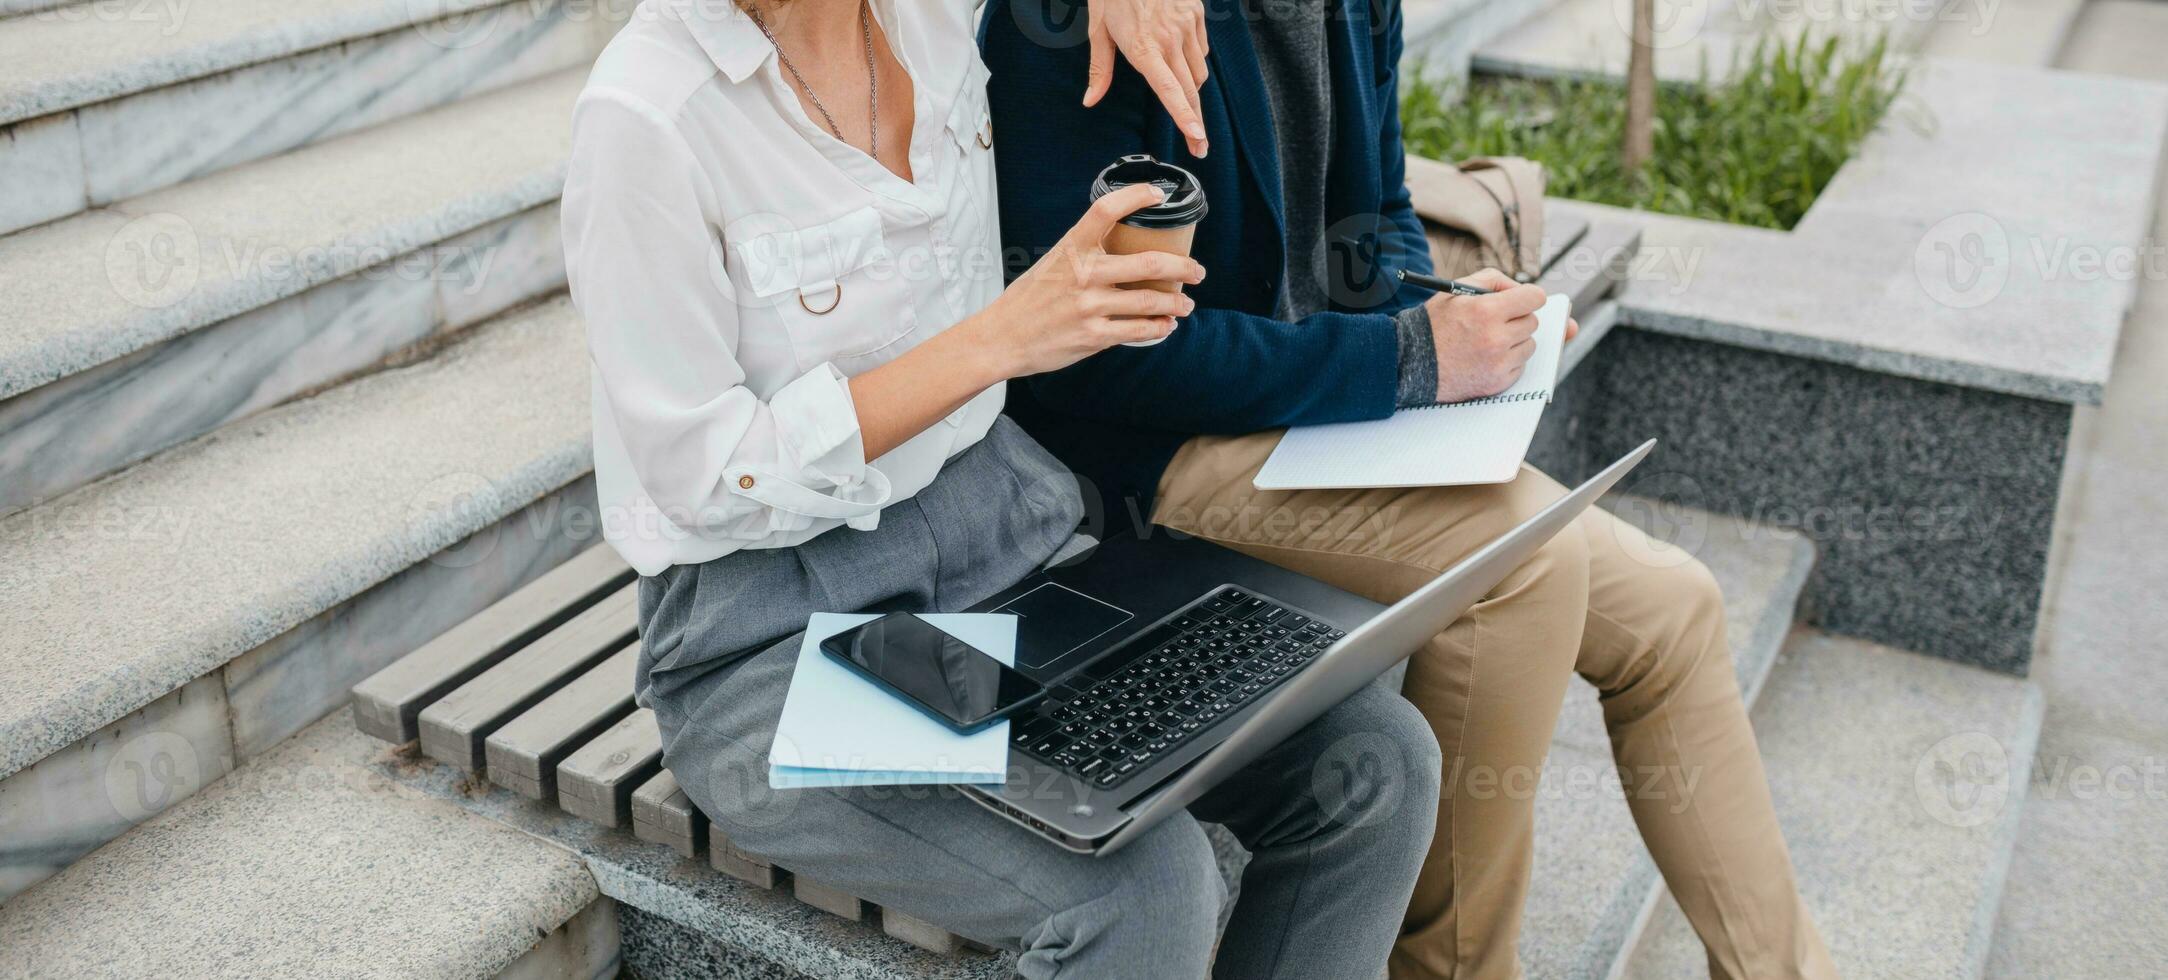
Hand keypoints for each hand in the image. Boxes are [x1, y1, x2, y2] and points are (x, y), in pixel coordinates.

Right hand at [965, 183, 1206, 377]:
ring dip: (1176, 303)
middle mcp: (1083, 274)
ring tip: (1186, 304)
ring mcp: (1090, 306)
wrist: (1002, 337)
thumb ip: (1085, 254)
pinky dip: (1159, 328)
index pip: (1106, 209)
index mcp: (1071, 248)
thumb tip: (1122, 248)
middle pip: (1148, 262)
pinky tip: (1166, 325)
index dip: (1137, 196)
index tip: (1158, 194)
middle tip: (1197, 270)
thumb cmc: (1029, 299)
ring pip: (1150, 300)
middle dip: (1183, 267)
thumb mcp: (1053, 263)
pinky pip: (1139, 330)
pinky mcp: (1093, 336)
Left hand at [1085, 0, 1209, 157]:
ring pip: (1199, 72)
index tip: (1196, 138)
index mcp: (1144, 48)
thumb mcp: (1098, 28)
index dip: (1185, 117)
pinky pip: (1201, 49)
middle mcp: (1170, 39)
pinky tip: (1180, 58)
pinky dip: (1193, 61)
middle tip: (1199, 147)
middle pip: (1191, 90)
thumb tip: (1090, 100)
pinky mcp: (1197, 14)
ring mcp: (1187, 26)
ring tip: (1183, 99)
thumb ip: (1099, 68)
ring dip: (1192, 90)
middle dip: (1197, 122)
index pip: (1170, 90)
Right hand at [1425, 268, 1549, 401]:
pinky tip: (1486, 357)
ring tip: (1489, 340)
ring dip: (1515, 341)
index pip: (1535, 297)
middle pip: (1532, 321)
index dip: (1528, 296)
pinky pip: (1520, 366)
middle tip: (1497, 321)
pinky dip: (1507, 361)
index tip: (1522, 300)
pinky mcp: (1497, 382)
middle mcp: (1496, 338)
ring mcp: (1498, 364)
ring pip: (1529, 345)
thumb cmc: (1434, 324)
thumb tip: (1519, 289)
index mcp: (1487, 311)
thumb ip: (1493, 280)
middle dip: (1517, 318)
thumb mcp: (1456, 289)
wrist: (1409, 362)